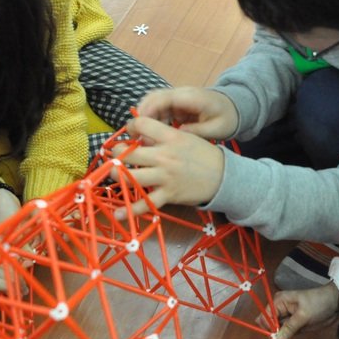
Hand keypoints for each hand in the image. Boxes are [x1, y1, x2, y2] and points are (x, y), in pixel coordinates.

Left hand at [110, 117, 224, 218]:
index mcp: (171, 137)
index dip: (131, 126)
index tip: (130, 132)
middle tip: (116, 155)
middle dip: (116, 153)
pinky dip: (130, 210)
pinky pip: (145, 204)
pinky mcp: (168, 195)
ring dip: (118, 176)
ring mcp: (165, 177)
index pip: (142, 124)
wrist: (222, 176)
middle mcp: (165, 156)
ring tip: (116, 174)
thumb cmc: (202, 154)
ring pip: (131, 177)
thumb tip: (140, 137)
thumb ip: (163, 136)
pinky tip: (120, 213)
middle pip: (128, 153)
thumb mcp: (185, 137)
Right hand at [137, 87, 238, 139]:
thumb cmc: (227, 118)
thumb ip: (196, 132)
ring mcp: (177, 98)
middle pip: (154, 98)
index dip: (149, 110)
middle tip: (136, 134)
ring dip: (146, 120)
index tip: (140, 126)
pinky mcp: (175, 105)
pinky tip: (152, 136)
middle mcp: (181, 94)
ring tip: (142, 138)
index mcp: (191, 97)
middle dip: (142, 115)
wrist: (234, 108)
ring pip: (153, 104)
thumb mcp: (216, 129)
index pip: (164, 98)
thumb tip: (176, 136)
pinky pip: (159, 110)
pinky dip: (153, 121)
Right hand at [258, 283, 338, 338]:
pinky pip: (285, 334)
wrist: (335, 304)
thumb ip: (290, 327)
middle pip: (269, 325)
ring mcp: (287, 318)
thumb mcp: (303, 315)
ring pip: (276, 331)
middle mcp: (280, 309)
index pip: (266, 317)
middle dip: (269, 337)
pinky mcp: (294, 326)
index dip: (267, 329)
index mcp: (279, 302)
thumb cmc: (318, 303)